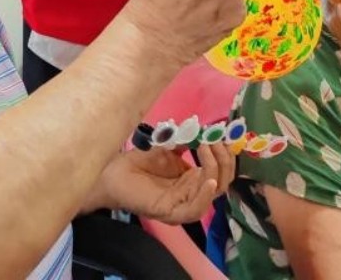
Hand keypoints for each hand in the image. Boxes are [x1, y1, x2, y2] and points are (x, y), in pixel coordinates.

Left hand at [82, 143, 234, 223]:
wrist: (114, 173)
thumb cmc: (139, 162)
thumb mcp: (167, 147)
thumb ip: (186, 141)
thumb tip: (204, 129)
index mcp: (194, 179)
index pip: (221, 171)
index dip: (225, 153)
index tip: (222, 133)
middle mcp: (193, 193)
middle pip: (222, 182)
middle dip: (224, 159)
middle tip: (216, 140)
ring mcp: (183, 204)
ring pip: (212, 194)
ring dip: (215, 170)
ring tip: (207, 149)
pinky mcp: (171, 212)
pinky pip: (195, 210)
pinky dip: (205, 195)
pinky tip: (208, 179)